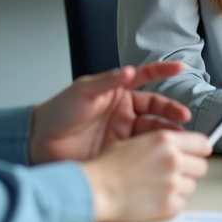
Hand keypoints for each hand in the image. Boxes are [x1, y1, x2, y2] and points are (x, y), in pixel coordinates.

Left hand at [29, 62, 192, 164]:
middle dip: (172, 113)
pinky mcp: (118, 153)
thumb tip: (129, 71)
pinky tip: (161, 152)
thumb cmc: (58, 112)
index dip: (163, 72)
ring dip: (167, 133)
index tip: (180, 68)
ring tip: (177, 138)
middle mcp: (124, 113)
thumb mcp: (83, 90)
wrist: (37, 143)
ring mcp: (122, 134)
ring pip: (152, 131)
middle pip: (156, 110)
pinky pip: (141, 151)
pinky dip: (153, 151)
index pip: (146, 79)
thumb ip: (109, 80)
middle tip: (184, 118)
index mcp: (118, 93)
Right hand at [80, 130, 210, 221]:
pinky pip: (182, 204)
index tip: (197, 154)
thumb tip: (179, 146)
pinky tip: (155, 199)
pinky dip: (171, 203)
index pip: (203, 144)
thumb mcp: (137, 141)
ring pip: (192, 186)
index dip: (200, 150)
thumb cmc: (108, 166)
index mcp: (166, 140)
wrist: (96, 190)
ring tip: (159, 187)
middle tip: (174, 173)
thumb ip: (163, 142)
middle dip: (190, 170)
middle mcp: (173, 159)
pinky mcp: (169, 204)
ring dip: (180, 187)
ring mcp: (172, 183)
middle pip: (202, 166)